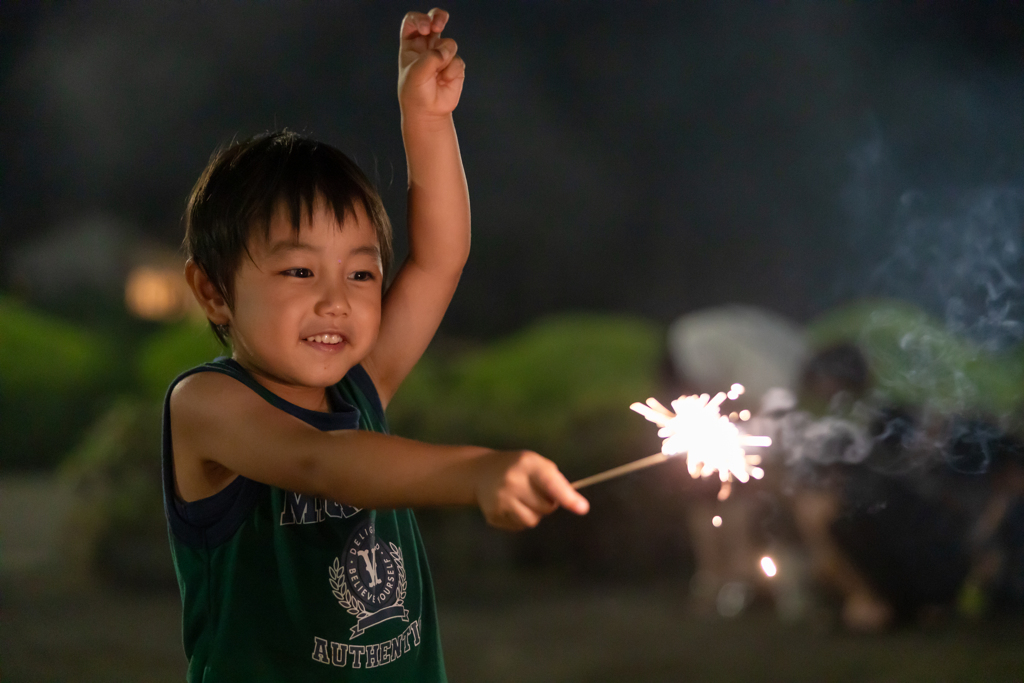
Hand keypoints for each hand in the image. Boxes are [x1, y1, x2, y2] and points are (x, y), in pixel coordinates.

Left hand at [398, 9, 465, 118]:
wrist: (428, 112)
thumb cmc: (415, 93)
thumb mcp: (416, 73)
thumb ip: (431, 57)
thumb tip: (447, 51)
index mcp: (411, 45)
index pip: (413, 22)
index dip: (420, 19)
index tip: (425, 28)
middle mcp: (427, 46)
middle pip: (434, 20)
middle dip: (438, 17)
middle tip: (438, 24)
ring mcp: (442, 55)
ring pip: (449, 43)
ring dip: (444, 58)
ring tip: (437, 75)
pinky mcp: (455, 65)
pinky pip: (457, 61)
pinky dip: (451, 72)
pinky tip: (444, 82)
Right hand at [475, 451, 589, 530]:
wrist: (480, 472)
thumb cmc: (517, 467)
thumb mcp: (535, 463)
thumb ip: (555, 480)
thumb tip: (575, 503)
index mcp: (527, 465)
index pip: (551, 483)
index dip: (568, 497)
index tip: (583, 508)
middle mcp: (512, 482)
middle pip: (546, 507)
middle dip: (548, 503)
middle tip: (536, 491)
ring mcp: (500, 500)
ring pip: (533, 521)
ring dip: (534, 513)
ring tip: (523, 499)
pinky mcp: (493, 515)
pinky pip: (519, 526)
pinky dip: (520, 518)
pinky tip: (511, 505)